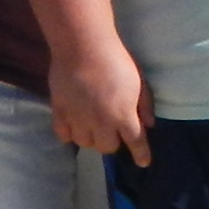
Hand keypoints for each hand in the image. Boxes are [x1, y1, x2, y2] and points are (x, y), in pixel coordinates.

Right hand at [46, 36, 152, 166]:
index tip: (143, 162)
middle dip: (112, 141)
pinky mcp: (60, 111)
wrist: (82, 46)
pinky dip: (70, 133)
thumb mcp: (139, 80)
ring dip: (91, 137)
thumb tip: (148, 125)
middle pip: (107, 147)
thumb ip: (144, 105)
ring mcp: (78, 119)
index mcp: (123, 116)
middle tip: (111, 128)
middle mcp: (101, 123)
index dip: (141, 154)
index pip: (135, 143)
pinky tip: (74, 125)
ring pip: (85, 143)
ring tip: (91, 125)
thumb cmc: (116, 59)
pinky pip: (63, 135)